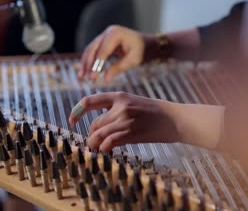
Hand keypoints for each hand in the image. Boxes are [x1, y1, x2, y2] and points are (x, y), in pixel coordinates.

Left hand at [69, 92, 224, 150]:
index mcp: (120, 96)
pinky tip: (106, 151)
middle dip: (92, 135)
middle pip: (94, 124)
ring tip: (96, 150)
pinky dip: (104, 148)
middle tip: (93, 143)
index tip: (72, 120)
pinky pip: (108, 142)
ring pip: (98, 134)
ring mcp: (125, 120)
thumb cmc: (157, 112)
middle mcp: (120, 106)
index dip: (77, 111)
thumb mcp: (135, 103)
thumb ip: (118, 109)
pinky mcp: (131, 133)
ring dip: (94, 145)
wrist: (175, 119)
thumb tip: (101, 123)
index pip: (90, 100)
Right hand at [78, 25, 157, 81]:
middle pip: (93, 49)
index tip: (92, 78)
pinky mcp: (104, 41)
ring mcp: (105, 35)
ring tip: (81, 77)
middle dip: (87, 64)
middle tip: (84, 78)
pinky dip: (90, 61)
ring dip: (85, 63)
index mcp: (115, 34)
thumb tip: (105, 79)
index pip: (102, 51)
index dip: (96, 65)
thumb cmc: (143, 51)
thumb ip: (118, 68)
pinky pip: (94, 51)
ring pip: (91, 49)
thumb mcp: (133, 60)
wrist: (148, 43)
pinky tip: (86, 71)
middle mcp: (108, 32)